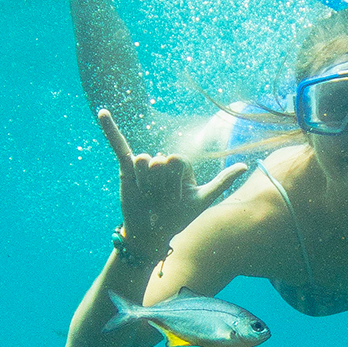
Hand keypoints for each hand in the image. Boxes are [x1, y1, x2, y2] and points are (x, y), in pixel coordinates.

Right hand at [98, 110, 249, 256]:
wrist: (153, 233)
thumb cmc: (178, 217)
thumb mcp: (202, 200)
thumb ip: (222, 181)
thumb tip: (245, 165)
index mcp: (180, 165)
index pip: (179, 161)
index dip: (178, 182)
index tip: (178, 197)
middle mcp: (162, 161)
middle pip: (162, 161)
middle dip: (163, 185)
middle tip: (162, 199)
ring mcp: (144, 164)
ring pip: (146, 161)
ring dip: (148, 183)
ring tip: (149, 196)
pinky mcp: (126, 169)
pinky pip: (118, 145)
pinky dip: (109, 128)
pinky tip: (103, 113)